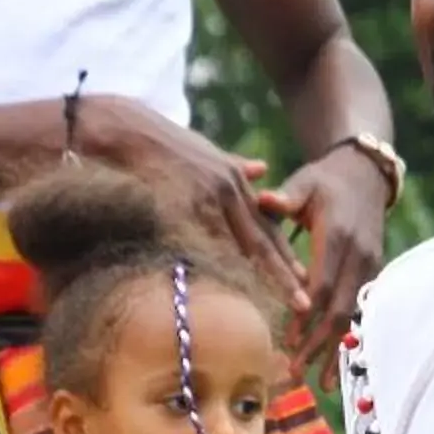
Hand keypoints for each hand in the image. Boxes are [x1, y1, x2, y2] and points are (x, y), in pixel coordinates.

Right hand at [76, 94, 306, 312]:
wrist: (128, 130)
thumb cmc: (165, 142)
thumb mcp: (209, 150)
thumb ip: (236, 165)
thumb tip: (263, 169)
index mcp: (235, 179)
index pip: (265, 224)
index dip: (284, 253)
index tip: (303, 277)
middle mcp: (228, 189)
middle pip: (261, 240)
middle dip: (284, 273)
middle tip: (304, 302)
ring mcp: (208, 198)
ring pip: (241, 246)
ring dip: (261, 278)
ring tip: (280, 304)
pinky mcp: (184, 205)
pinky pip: (207, 243)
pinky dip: (223, 267)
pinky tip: (236, 290)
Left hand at [256, 148, 388, 376]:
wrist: (366, 173)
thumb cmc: (325, 179)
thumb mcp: (305, 183)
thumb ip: (286, 198)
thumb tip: (264, 200)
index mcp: (339, 235)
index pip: (321, 284)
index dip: (305, 314)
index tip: (287, 339)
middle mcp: (359, 255)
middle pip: (338, 309)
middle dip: (318, 345)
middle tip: (295, 372)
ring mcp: (369, 266)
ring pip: (351, 315)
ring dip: (334, 350)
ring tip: (318, 383)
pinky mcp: (371, 272)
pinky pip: (357, 310)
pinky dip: (343, 337)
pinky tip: (333, 362)